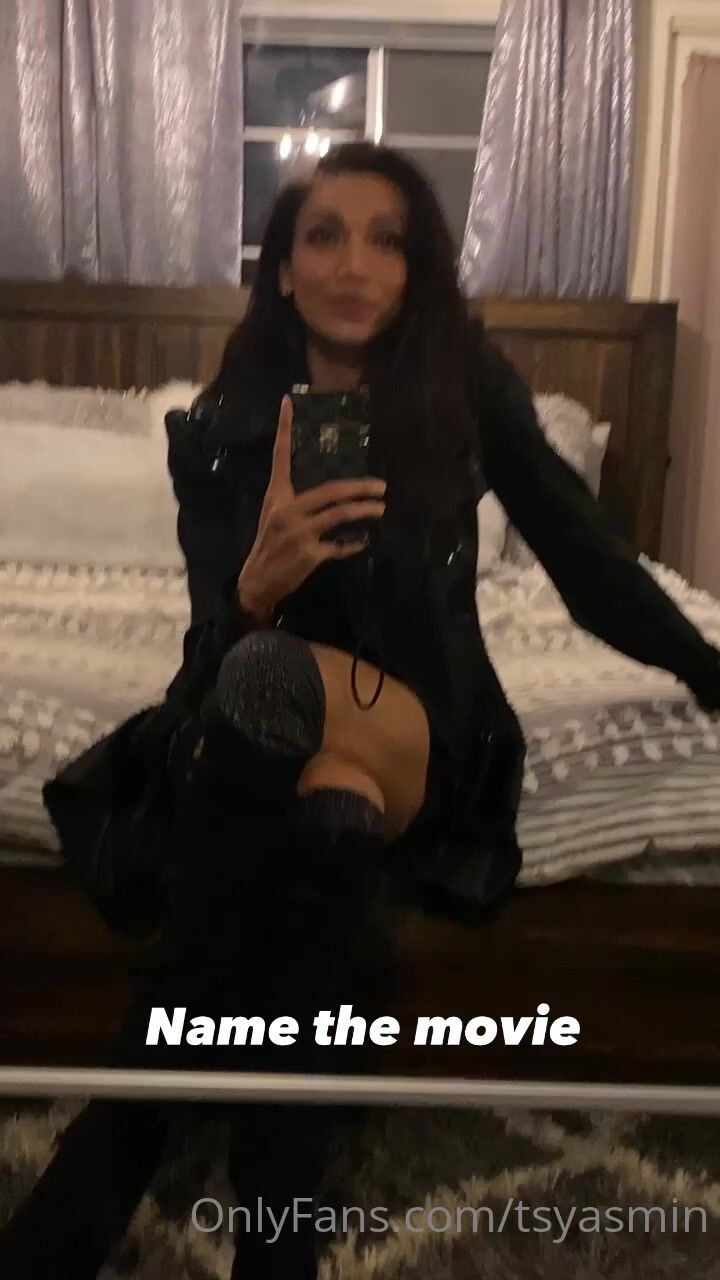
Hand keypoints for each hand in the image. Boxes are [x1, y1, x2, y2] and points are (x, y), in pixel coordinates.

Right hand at [237, 395, 385, 618]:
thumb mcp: (274, 516)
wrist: (257, 581)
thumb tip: (327, 489)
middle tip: (381, 485)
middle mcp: (287, 510)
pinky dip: (352, 544)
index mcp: (276, 496)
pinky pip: (339, 546)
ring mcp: (299, 532)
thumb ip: (295, 500)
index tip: (288, 402)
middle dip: (359, 486)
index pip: (280, 456)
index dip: (284, 429)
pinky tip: (362, 541)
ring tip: (380, 507)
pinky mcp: (310, 553)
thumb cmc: (269, 545)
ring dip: (364, 510)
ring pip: (340, 515)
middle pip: (330, 490)